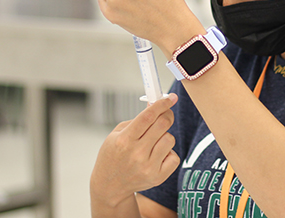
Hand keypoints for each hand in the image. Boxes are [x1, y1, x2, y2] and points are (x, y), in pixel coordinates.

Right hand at [90, 93, 180, 208]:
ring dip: (165, 136)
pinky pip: (174, 157)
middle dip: (167, 115)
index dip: (161, 104)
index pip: (147, 117)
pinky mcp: (157, 177)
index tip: (170, 98)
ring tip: (154, 142)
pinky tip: (157, 156)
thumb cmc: (113, 156)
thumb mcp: (117, 135)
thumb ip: (137, 120)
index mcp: (124, 140)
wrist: (110, 185)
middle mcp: (136, 154)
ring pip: (170, 139)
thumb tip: (156, 105)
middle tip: (166, 114)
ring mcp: (148, 167)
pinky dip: (168, 153)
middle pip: (163, 125)